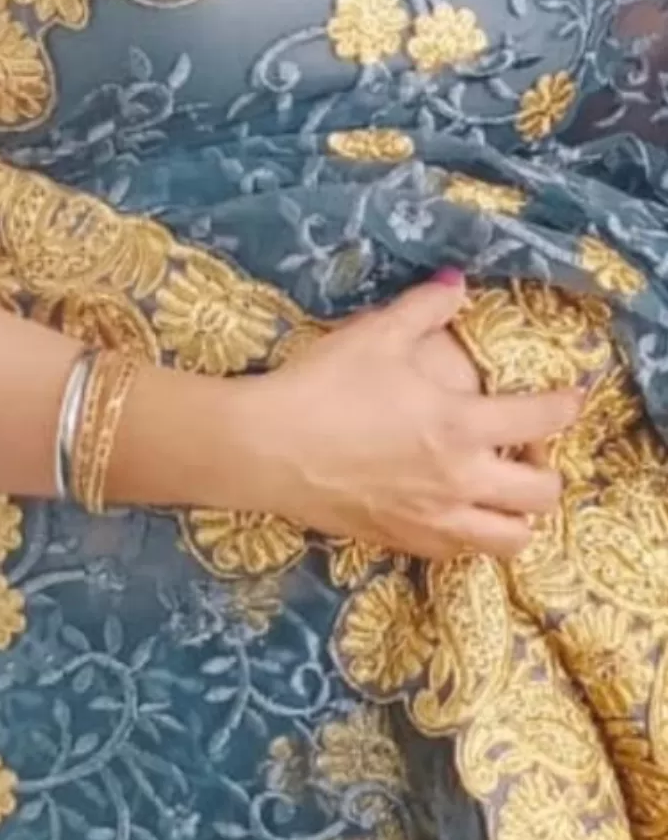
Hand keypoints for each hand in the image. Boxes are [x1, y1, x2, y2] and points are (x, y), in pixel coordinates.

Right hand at [229, 271, 581, 562]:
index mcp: (460, 426)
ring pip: (511, 539)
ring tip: (500, 487)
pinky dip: (474, 533)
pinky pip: (463, 554)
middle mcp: (459, 481)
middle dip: (549, 470)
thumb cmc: (324, 385)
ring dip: (519, 514)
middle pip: (542, 495)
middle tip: (526, 447)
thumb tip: (459, 285)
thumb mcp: (376, 334)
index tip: (571, 396)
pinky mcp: (404, 543)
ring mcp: (434, 521)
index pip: (541, 420)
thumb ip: (425, 308)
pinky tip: (455, 506)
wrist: (267, 449)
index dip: (566, 405)